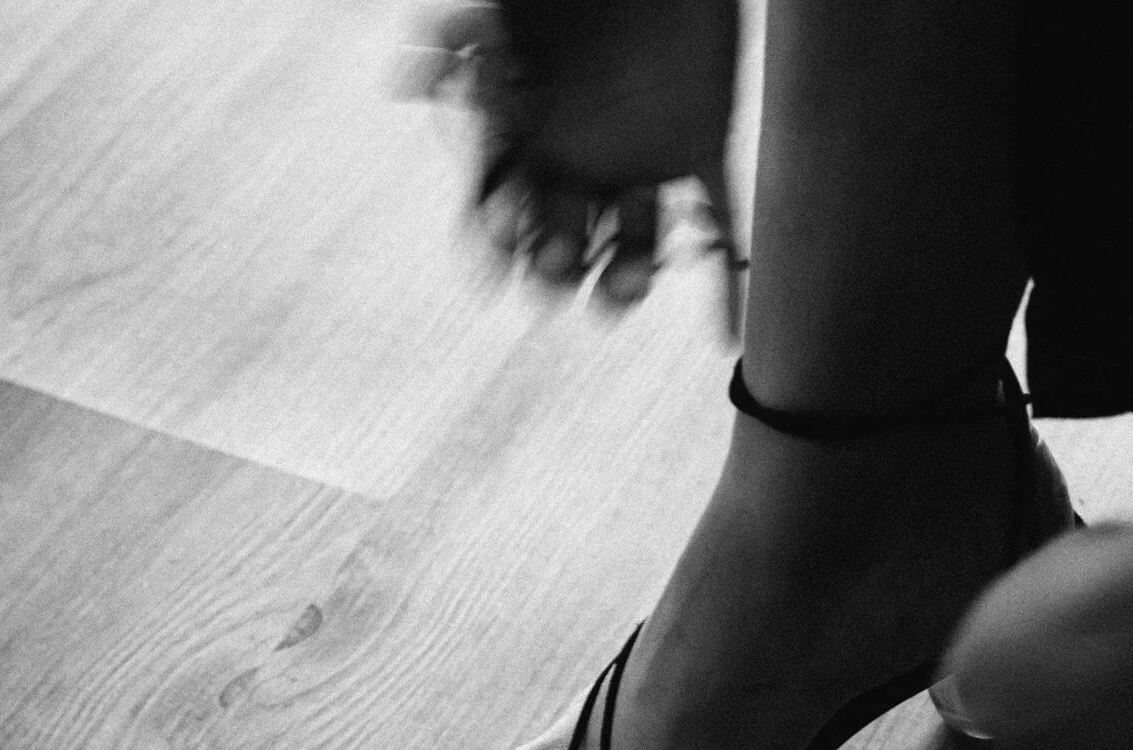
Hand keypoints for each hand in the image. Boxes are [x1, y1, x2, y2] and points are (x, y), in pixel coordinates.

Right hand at [403, 1, 742, 327]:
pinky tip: (723, 334)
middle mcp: (582, 160)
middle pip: (564, 237)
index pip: (501, 203)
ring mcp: (642, 162)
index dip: (493, 241)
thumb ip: (468, 49)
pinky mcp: (701, 150)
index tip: (487, 276)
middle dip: (556, 261)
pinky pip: (718, 226)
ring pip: (632, 245)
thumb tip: (407, 78)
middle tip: (554, 270)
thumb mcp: (510, 16)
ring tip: (620, 293)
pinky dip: (725, 285)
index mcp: (533, 133)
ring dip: (624, 278)